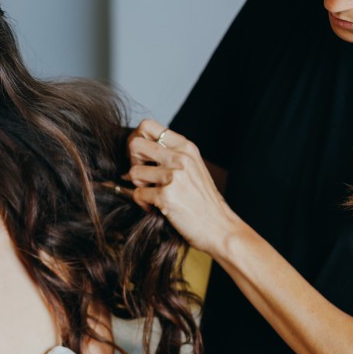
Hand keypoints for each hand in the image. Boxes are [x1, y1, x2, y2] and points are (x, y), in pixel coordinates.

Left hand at [125, 119, 239, 254]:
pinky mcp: (166, 196)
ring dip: (138, 185)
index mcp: (186, 147)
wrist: (220, 227)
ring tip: (152, 193)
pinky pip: (137, 194)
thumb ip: (171, 155)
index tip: (140, 156)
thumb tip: (136, 149)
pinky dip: (142, 203)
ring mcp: (174, 176)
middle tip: (142, 176)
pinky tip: (155, 207)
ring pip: (132, 172)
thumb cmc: (204, 200)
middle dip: (132, 162)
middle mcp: (181, 157)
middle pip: (134, 145)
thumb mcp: (193, 167)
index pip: (147, 126)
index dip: (135, 139)